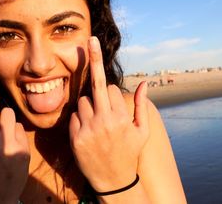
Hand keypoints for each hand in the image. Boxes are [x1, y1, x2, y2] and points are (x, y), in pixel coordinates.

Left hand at [69, 36, 149, 191]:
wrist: (113, 180)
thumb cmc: (129, 153)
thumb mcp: (142, 131)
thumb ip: (143, 105)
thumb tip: (147, 82)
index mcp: (121, 117)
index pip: (111, 88)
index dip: (111, 92)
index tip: (111, 97)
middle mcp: (105, 120)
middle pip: (95, 85)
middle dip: (94, 61)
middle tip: (90, 40)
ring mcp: (89, 129)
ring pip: (82, 102)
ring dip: (88, 105)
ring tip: (96, 123)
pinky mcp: (76, 138)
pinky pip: (74, 117)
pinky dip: (80, 119)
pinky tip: (88, 133)